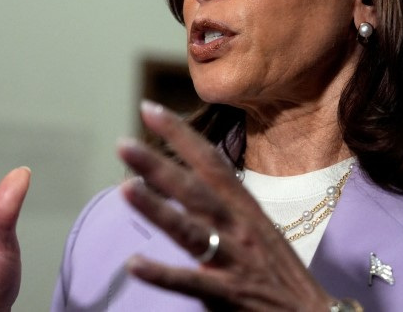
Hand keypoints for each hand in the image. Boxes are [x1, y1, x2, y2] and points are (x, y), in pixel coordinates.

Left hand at [118, 101, 335, 310]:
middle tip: (123, 143)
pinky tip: (134, 264)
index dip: (180, 134)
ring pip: (190, 230)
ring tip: (125, 188)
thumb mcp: (257, 228)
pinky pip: (191, 283)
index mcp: (246, 208)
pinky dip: (163, 273)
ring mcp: (235, 261)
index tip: (149, 109)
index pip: (211, 161)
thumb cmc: (279, 273)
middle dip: (160, 164)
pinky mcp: (230, 295)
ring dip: (157, 208)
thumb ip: (224, 206)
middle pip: (195, 190)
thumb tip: (187, 182)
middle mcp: (240, 228)